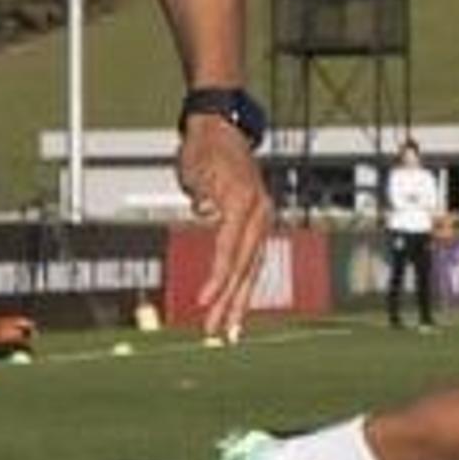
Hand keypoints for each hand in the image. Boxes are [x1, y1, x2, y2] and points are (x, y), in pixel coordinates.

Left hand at [177, 115, 271, 340]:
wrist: (222, 128)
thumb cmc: (205, 147)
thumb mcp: (196, 169)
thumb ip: (202, 196)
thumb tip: (206, 214)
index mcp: (244, 202)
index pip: (230, 250)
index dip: (216, 278)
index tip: (201, 301)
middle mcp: (259, 213)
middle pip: (246, 267)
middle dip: (230, 302)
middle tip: (215, 331)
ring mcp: (262, 219)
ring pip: (253, 268)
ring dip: (240, 301)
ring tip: (229, 329)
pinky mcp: (258, 223)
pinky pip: (252, 260)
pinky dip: (244, 284)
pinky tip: (237, 304)